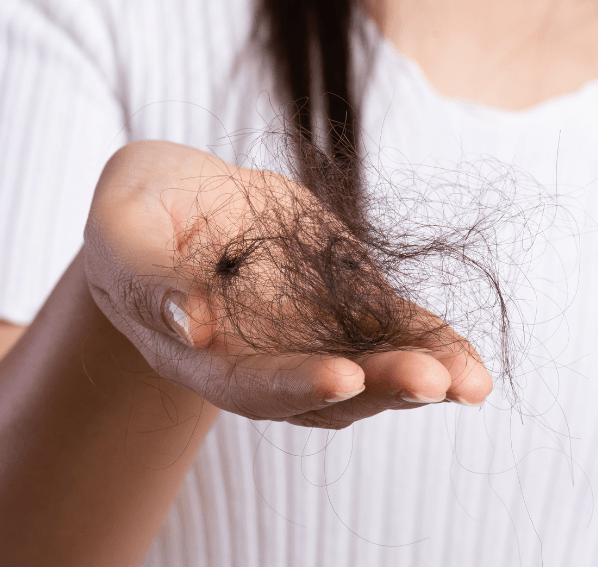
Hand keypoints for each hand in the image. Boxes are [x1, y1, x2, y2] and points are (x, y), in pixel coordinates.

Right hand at [83, 141, 491, 428]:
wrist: (183, 204)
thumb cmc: (139, 214)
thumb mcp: (123, 227)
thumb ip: (146, 275)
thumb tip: (185, 323)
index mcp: (203, 353)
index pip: (251, 383)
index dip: (296, 384)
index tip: (343, 376)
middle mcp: (267, 361)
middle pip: (329, 393)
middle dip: (382, 387)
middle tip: (432, 381)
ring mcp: (317, 337)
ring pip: (377, 371)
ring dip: (425, 378)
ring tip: (470, 382)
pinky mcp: (354, 306)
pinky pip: (401, 332)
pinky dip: (438, 346)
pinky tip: (474, 366)